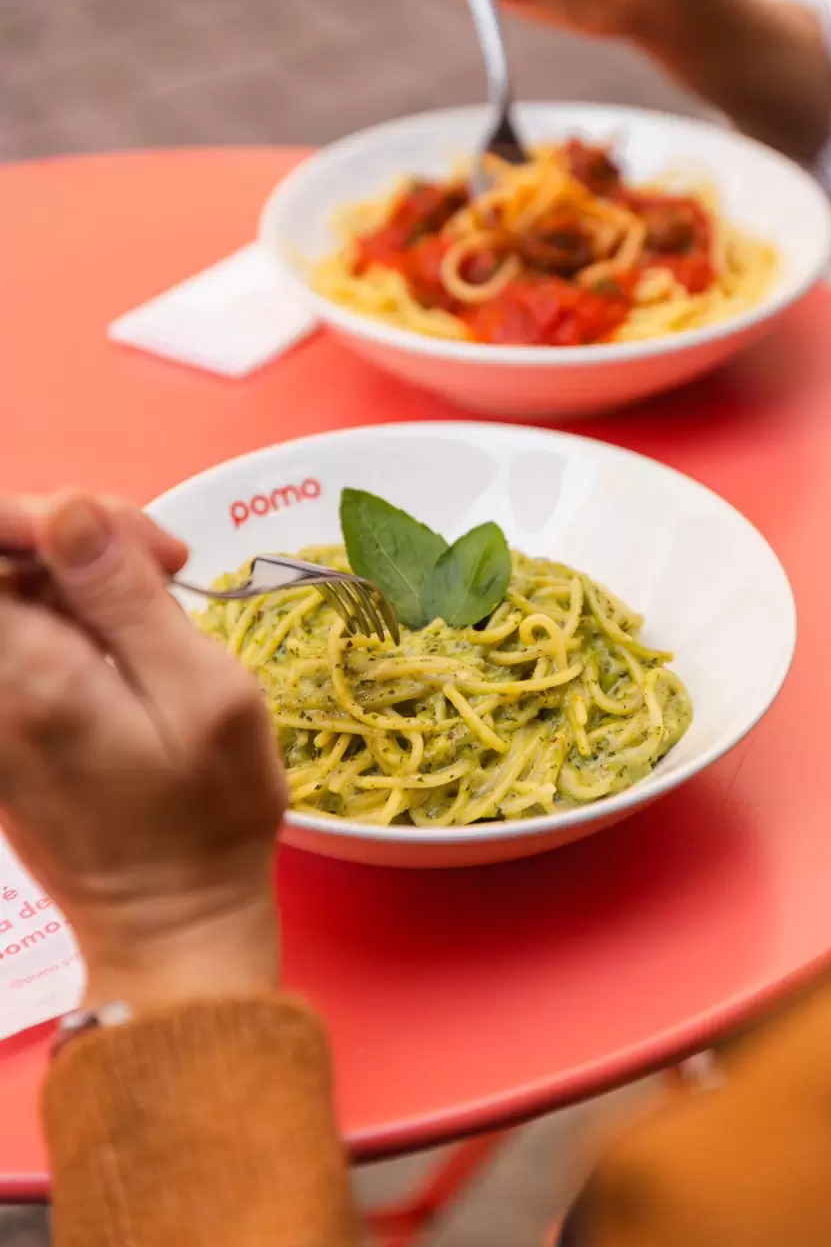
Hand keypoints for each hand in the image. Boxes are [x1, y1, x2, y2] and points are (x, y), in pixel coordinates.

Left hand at [0, 493, 286, 1011]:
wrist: (173, 924)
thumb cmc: (209, 815)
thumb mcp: (205, 693)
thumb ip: (128, 597)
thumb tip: (68, 508)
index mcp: (28, 674)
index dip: (35, 512)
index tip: (121, 536)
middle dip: (72, 530)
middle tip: (165, 561)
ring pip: (9, 587)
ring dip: (76, 568)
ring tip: (161, 598)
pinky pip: (16, 630)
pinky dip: (67, 609)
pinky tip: (128, 634)